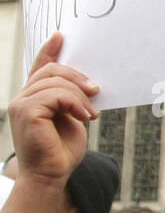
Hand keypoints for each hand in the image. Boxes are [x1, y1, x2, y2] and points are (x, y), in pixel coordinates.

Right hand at [8, 33, 99, 186]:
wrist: (51, 175)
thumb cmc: (62, 152)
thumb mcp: (72, 120)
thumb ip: (72, 100)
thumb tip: (88, 85)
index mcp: (34, 97)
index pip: (40, 67)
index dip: (49, 51)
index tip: (62, 36)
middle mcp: (23, 97)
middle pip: (52, 71)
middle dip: (77, 77)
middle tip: (96, 91)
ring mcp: (21, 103)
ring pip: (55, 82)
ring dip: (80, 96)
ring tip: (90, 114)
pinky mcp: (26, 111)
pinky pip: (54, 95)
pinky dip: (74, 103)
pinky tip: (85, 117)